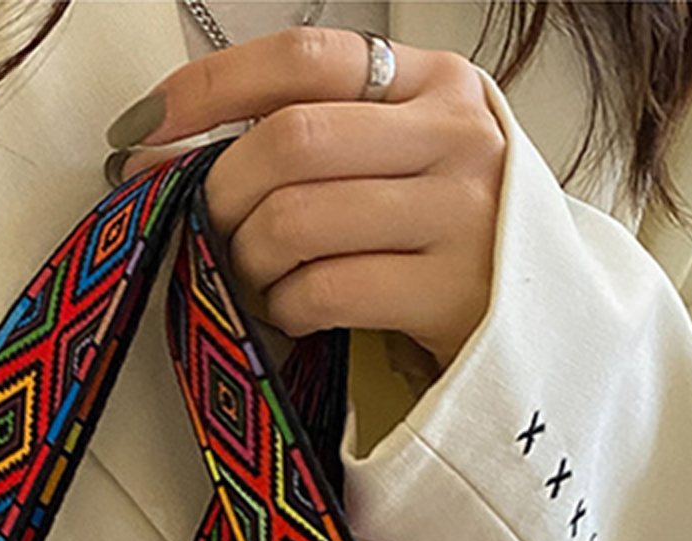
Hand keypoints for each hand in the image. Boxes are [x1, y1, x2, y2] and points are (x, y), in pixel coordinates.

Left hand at [109, 28, 504, 369]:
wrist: (548, 330)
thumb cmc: (454, 241)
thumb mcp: (409, 159)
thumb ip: (327, 133)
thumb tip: (176, 145)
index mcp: (435, 82)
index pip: (302, 59)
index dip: (208, 90)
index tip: (144, 130)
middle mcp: (454, 136)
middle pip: (289, 142)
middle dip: (221, 194)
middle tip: (208, 232)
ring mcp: (460, 215)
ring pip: (295, 220)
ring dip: (248, 260)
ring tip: (257, 280)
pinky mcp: (451, 295)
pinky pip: (323, 291)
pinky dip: (284, 309)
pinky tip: (294, 314)